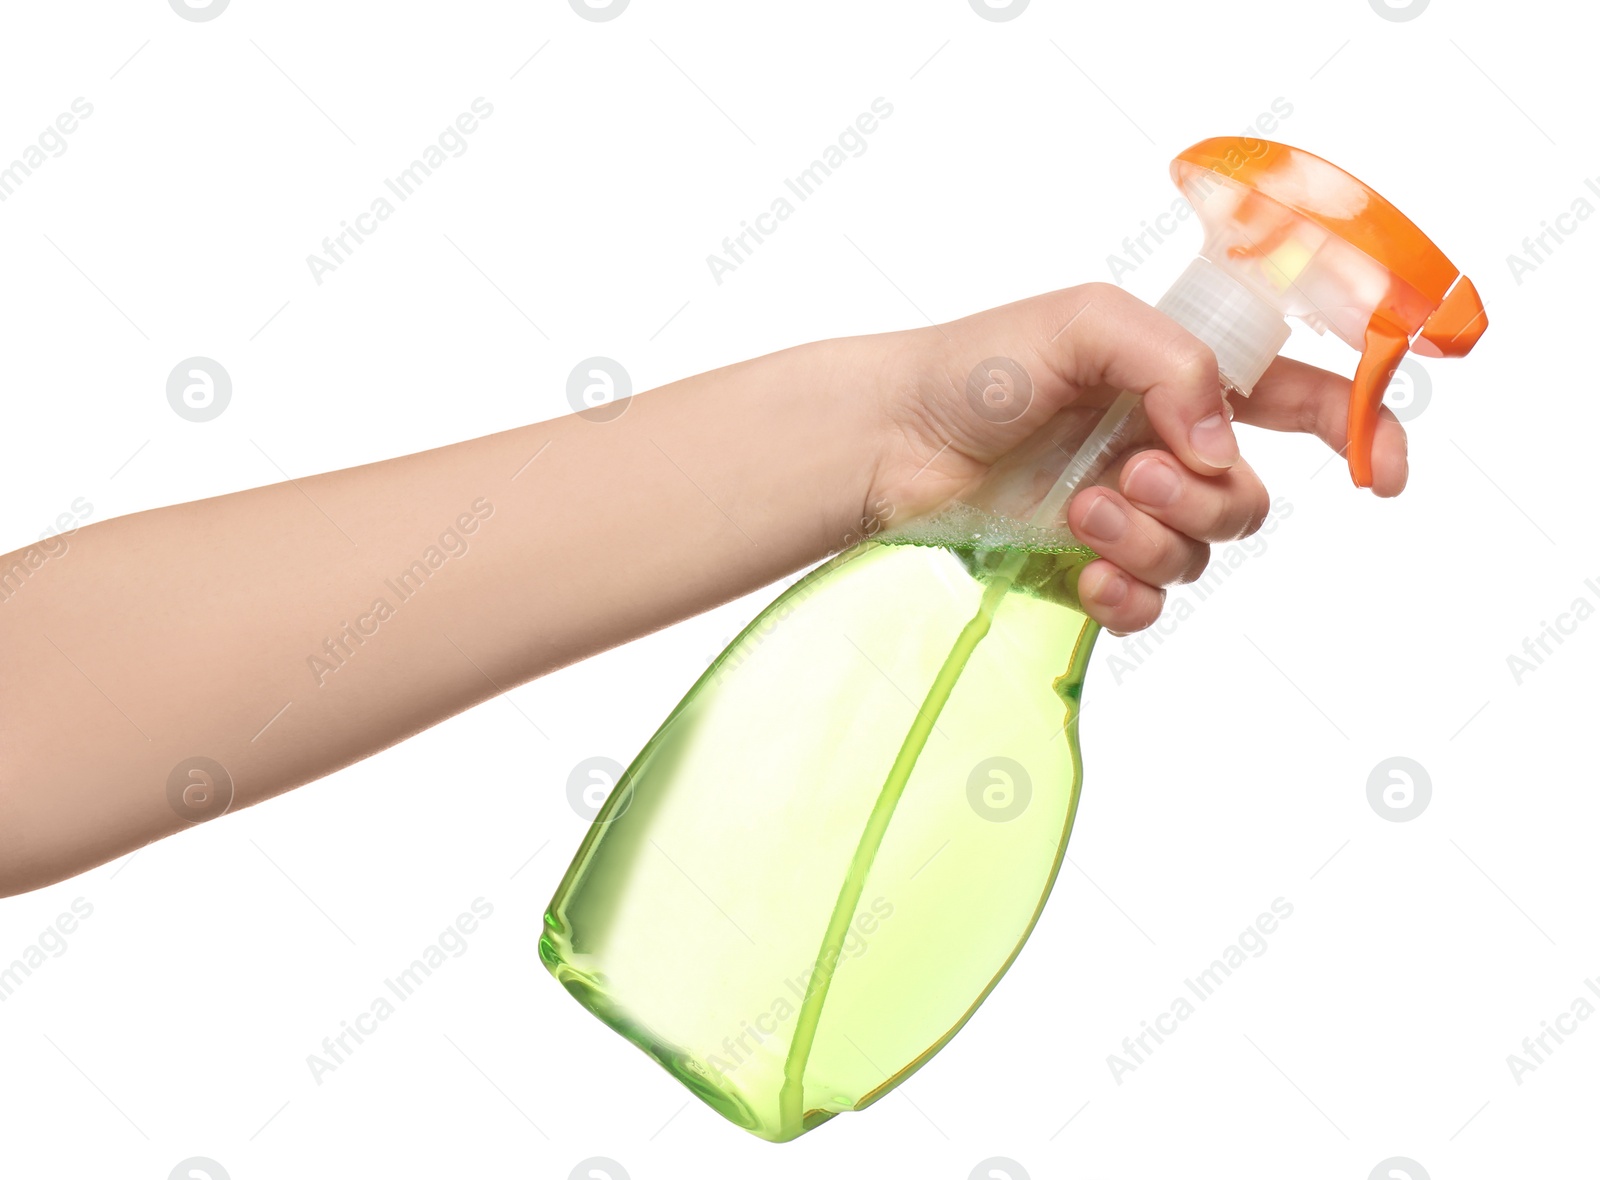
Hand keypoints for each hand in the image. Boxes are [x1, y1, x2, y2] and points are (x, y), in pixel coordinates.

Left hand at [862, 283, 1408, 632]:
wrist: (894, 438)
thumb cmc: (978, 366)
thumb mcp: (1085, 324)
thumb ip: (1177, 365)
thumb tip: (1220, 446)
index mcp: (1179, 380)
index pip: (1298, 402)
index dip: (1357, 431)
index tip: (1380, 473)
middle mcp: (1164, 449)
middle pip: (1247, 500)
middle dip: (1200, 495)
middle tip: (1127, 471)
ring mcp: (1127, 514)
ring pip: (1198, 554)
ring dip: (1150, 537)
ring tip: (1081, 510)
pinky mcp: (1087, 568)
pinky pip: (1148, 604)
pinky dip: (1128, 594)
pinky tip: (1086, 572)